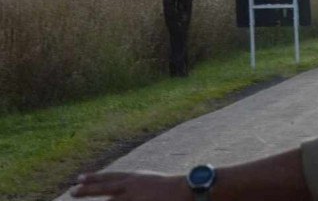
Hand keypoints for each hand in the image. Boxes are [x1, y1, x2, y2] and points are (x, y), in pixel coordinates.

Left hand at [71, 171, 190, 200]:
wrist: (186, 189)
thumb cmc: (171, 186)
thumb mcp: (150, 180)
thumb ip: (136, 183)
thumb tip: (125, 186)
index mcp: (134, 178)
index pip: (110, 177)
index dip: (94, 178)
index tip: (78, 178)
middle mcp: (131, 187)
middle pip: (105, 188)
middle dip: (87, 190)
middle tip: (72, 191)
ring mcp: (134, 198)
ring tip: (77, 198)